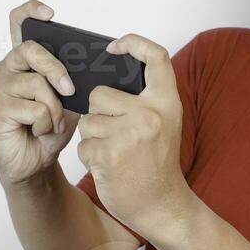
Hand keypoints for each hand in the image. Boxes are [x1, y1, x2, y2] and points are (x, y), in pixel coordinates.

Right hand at [0, 0, 80, 188]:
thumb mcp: (69, 100)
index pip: (18, 24)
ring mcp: (0, 87)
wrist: (35, 163)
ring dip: (54, 108)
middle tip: (69, 89)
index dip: (31, 12)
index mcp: (24, 61)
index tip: (49, 13)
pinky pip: (34, 108)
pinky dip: (45, 123)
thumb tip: (89, 67)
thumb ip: (72, 80)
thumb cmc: (49, 129)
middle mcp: (7, 68)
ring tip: (51, 123)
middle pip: (32, 49)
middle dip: (56, 69)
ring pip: (37, 84)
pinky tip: (39, 131)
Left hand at [75, 33, 195, 237]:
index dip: (133, 43)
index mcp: (166, 102)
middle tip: (116, 134)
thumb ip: (144, 99)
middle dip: (98, 113)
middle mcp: (150, 115)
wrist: (163, 206)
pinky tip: (109, 167)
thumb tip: (106, 71)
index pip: (156, 56)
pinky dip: (90, 156)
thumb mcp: (164, 123)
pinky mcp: (108, 156)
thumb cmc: (157, 164)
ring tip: (115, 153)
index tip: (114, 48)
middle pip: (99, 93)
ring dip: (94, 137)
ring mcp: (129, 135)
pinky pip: (83, 144)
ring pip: (88, 120)